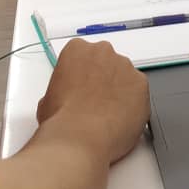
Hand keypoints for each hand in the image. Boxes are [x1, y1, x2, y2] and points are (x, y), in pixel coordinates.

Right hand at [36, 39, 149, 163]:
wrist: (80, 139)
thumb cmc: (61, 121)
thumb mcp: (47, 100)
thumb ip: (61, 89)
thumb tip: (64, 100)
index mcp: (77, 49)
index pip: (81, 55)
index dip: (80, 75)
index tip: (79, 89)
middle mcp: (103, 51)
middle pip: (105, 62)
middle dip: (101, 79)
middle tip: (94, 102)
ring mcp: (125, 66)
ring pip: (123, 75)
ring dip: (118, 90)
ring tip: (108, 114)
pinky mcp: (141, 83)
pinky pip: (139, 90)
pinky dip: (133, 102)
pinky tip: (121, 118)